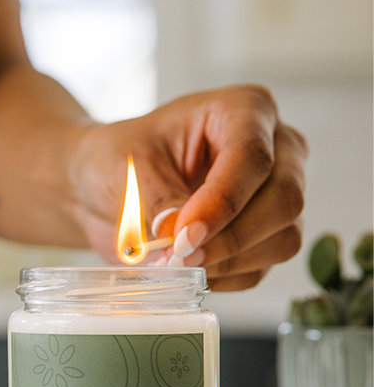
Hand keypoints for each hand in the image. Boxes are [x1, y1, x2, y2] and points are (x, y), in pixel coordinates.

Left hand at [70, 85, 307, 290]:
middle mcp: (276, 148)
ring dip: (228, 261)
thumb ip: (158, 200)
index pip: (253, 157)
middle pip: (284, 199)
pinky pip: (263, 266)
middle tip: (179, 256)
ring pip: (283, 238)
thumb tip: (185, 236)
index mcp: (242, 110)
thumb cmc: (116, 158)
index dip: (223, 202)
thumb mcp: (126, 168)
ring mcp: (278, 193)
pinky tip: (187, 268)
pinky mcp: (268, 234)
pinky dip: (225, 276)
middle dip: (231, 237)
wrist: (102, 185)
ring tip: (175, 262)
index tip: (183, 235)